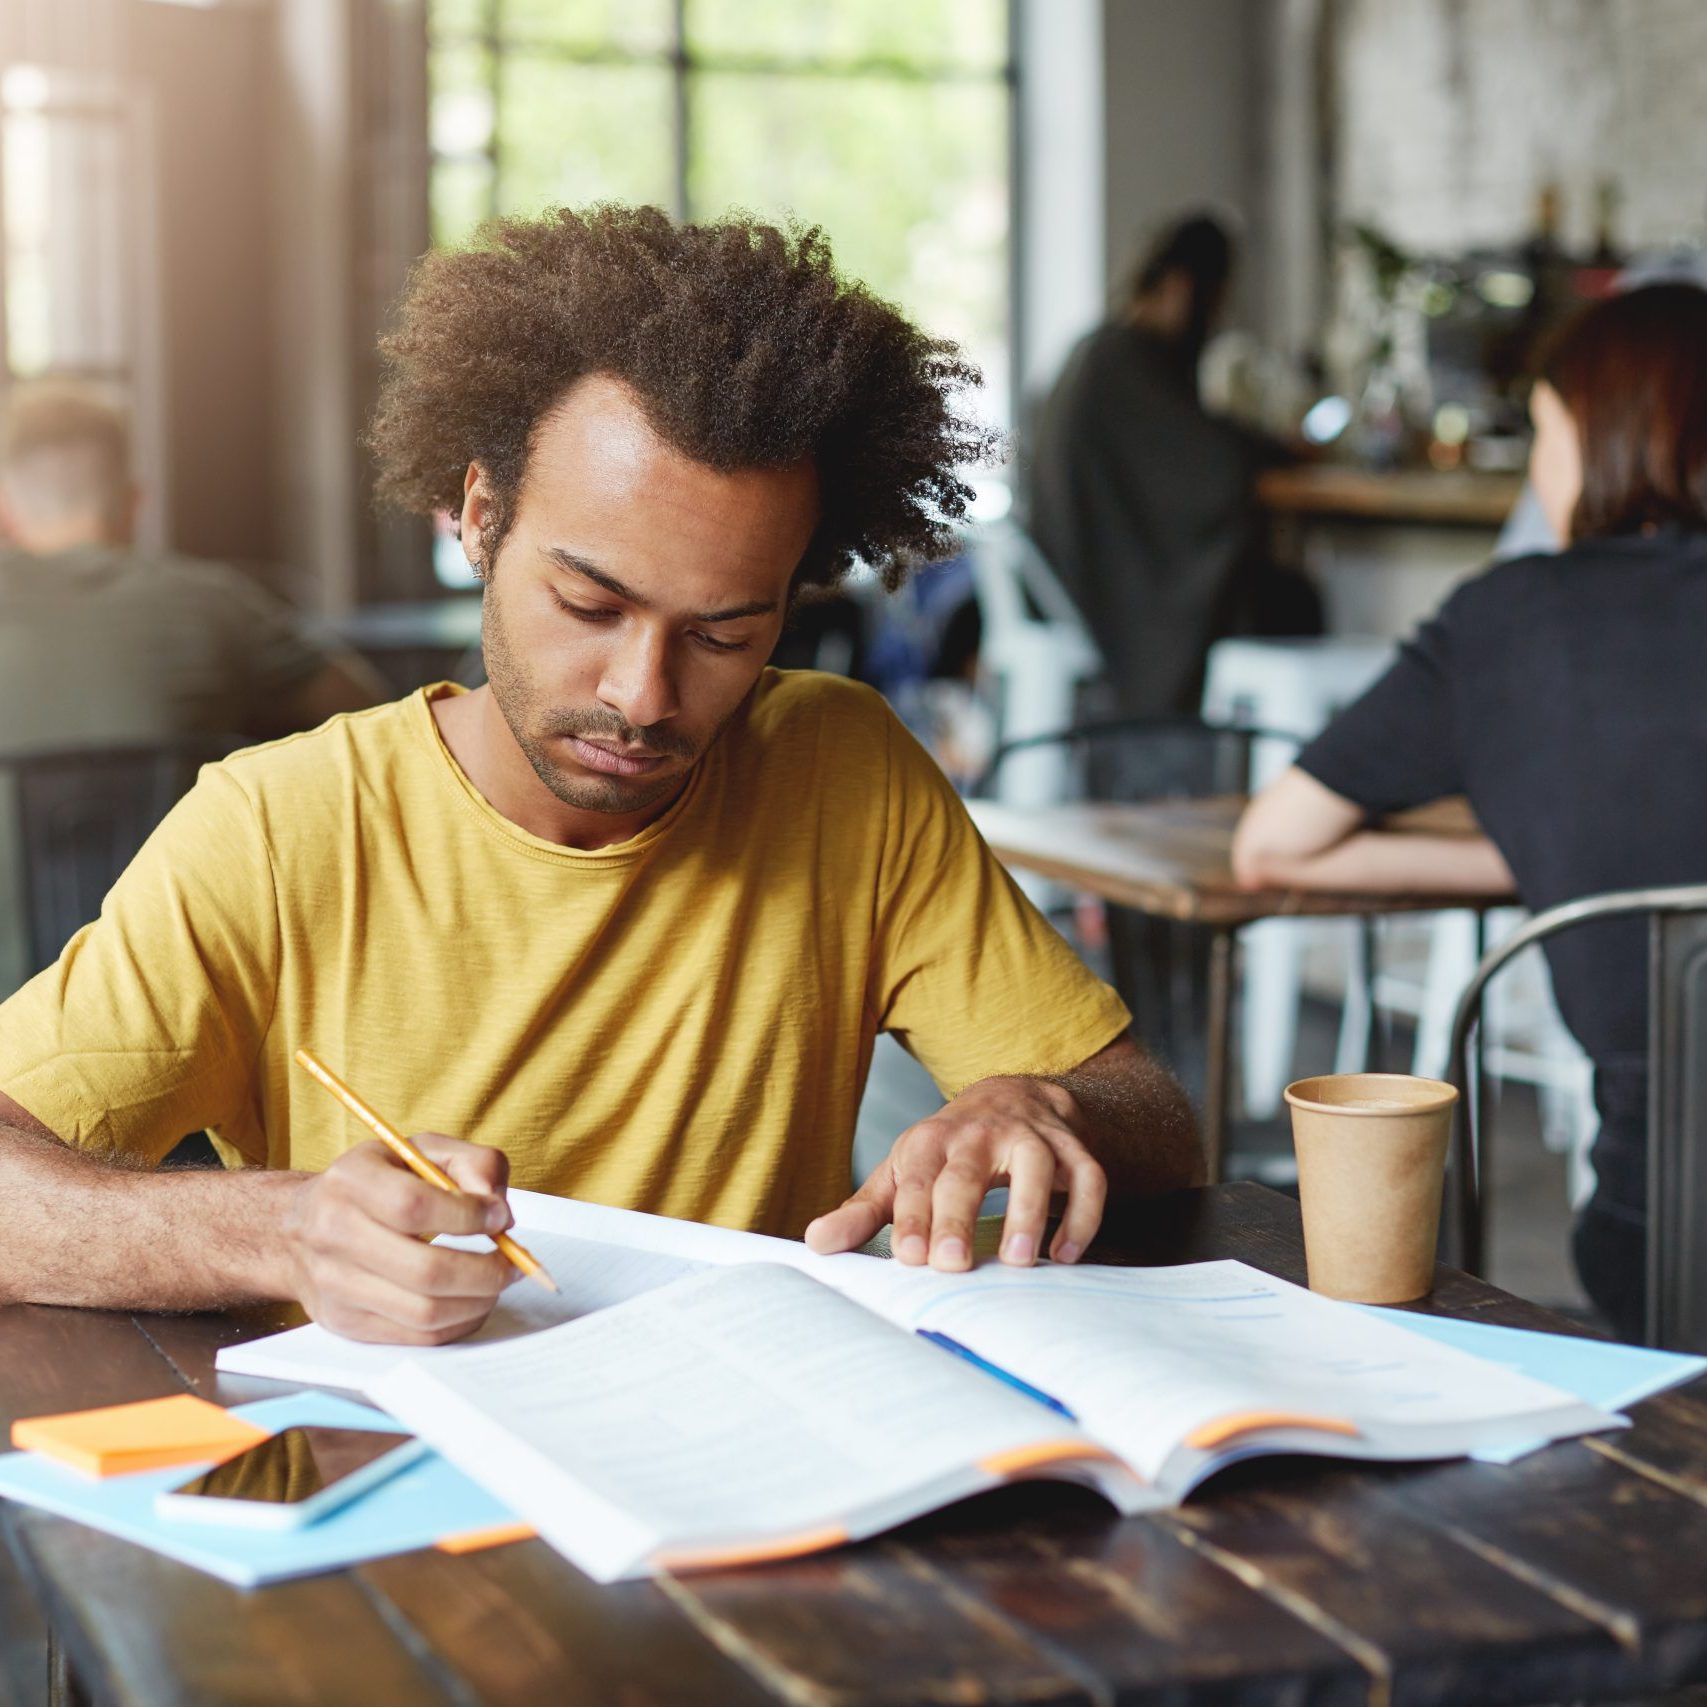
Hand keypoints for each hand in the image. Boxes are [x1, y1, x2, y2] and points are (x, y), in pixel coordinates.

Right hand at [281, 1135, 518, 1343]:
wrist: (301, 1226)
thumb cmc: (378, 1183)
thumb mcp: (422, 1150)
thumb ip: (474, 1163)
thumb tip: (500, 1212)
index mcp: (351, 1181)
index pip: (414, 1206)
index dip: (468, 1216)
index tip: (500, 1217)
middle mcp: (332, 1233)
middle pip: (424, 1270)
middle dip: (485, 1271)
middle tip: (513, 1263)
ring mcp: (334, 1285)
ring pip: (423, 1311)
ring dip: (477, 1301)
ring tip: (496, 1282)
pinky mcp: (344, 1323)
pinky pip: (416, 1336)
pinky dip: (458, 1323)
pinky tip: (472, 1301)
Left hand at [804, 1076, 1106, 1271]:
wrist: (1014, 1097)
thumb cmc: (949, 1150)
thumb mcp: (902, 1172)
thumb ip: (864, 1212)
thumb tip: (817, 1243)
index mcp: (931, 1141)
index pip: (918, 1178)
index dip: (913, 1216)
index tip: (909, 1257)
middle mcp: (980, 1133)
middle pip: (968, 1171)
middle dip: (957, 1216)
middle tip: (951, 1265)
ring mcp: (1031, 1137)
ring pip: (1036, 1166)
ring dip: (1029, 1211)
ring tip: (1020, 1262)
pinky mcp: (1073, 1148)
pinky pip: (1088, 1177)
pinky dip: (1082, 1214)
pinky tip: (1065, 1255)